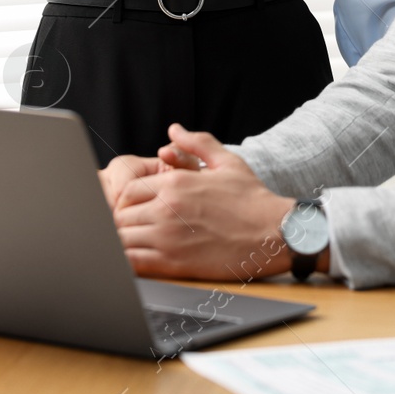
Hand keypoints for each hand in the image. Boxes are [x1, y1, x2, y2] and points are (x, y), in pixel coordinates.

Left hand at [113, 124, 294, 280]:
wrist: (274, 234)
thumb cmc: (252, 200)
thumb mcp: (227, 162)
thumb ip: (197, 143)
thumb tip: (174, 130)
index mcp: (175, 183)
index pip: (126, 192)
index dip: (127, 201)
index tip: (137, 209)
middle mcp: (167, 209)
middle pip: (120, 217)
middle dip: (124, 222)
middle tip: (135, 228)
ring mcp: (168, 237)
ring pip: (122, 240)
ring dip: (125, 242)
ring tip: (137, 244)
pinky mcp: (174, 264)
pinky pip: (135, 263)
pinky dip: (130, 262)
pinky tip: (140, 260)